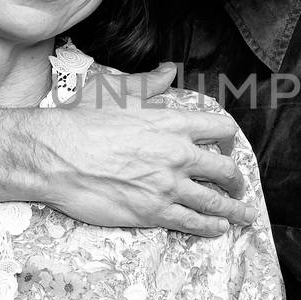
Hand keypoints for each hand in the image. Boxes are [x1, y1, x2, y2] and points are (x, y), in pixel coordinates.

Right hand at [0, 63, 255, 235]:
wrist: (57, 155)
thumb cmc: (83, 121)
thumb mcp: (119, 92)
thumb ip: (150, 84)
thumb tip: (169, 70)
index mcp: (174, 123)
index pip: (221, 129)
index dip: (230, 139)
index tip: (230, 147)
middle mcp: (179, 154)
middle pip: (225, 170)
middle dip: (236, 180)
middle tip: (238, 186)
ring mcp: (169, 186)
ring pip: (215, 202)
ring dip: (233, 210)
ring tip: (243, 216)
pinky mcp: (154, 212)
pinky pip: (193, 222)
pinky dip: (210, 227)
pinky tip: (218, 229)